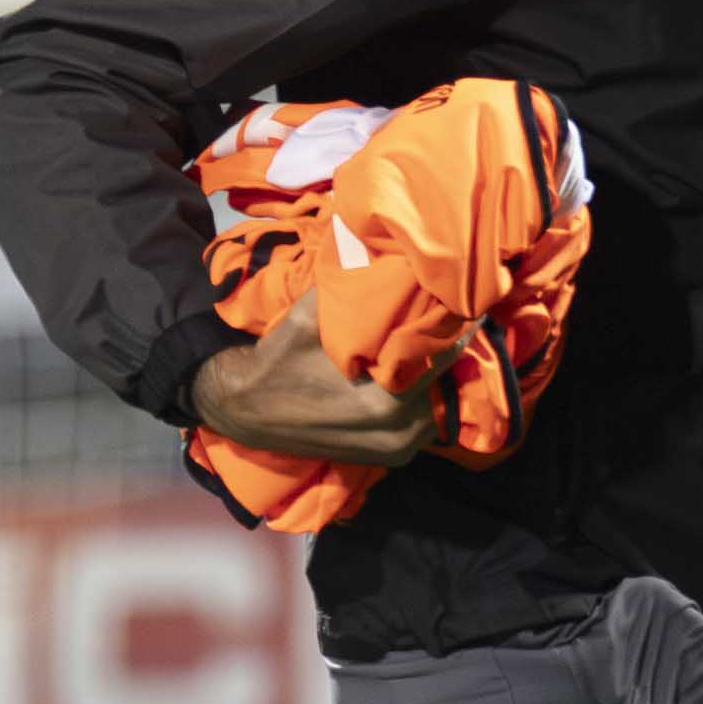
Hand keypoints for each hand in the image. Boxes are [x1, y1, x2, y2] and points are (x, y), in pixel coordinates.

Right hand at [192, 312, 441, 466]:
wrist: (245, 411)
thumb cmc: (278, 362)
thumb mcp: (307, 319)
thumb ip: (345, 289)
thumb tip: (370, 246)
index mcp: (386, 400)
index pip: (442, 354)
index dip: (449, 323)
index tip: (457, 302)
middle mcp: (400, 431)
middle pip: (445, 381)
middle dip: (442, 350)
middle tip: (444, 320)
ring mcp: (398, 449)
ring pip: (437, 404)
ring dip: (433, 377)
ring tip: (424, 347)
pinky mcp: (390, 457)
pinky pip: (421, 423)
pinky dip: (419, 400)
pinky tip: (407, 376)